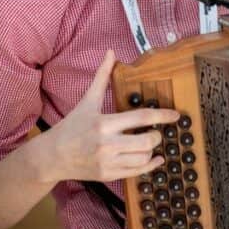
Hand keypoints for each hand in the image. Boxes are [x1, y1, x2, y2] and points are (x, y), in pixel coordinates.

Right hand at [39, 50, 179, 182]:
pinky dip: (150, 166)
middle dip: (157, 136)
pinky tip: (156, 159)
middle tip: (157, 132)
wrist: (52, 156)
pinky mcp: (108, 175)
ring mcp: (107, 162)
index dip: (162, 116)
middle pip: (146, 141)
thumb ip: (101, 77)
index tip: (176, 115)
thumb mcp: (87, 101)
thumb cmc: (72, 126)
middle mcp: (106, 144)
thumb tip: (111, 52)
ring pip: (143, 158)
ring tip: (149, 143)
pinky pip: (137, 172)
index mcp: (104, 123)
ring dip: (152, 150)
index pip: (141, 118)